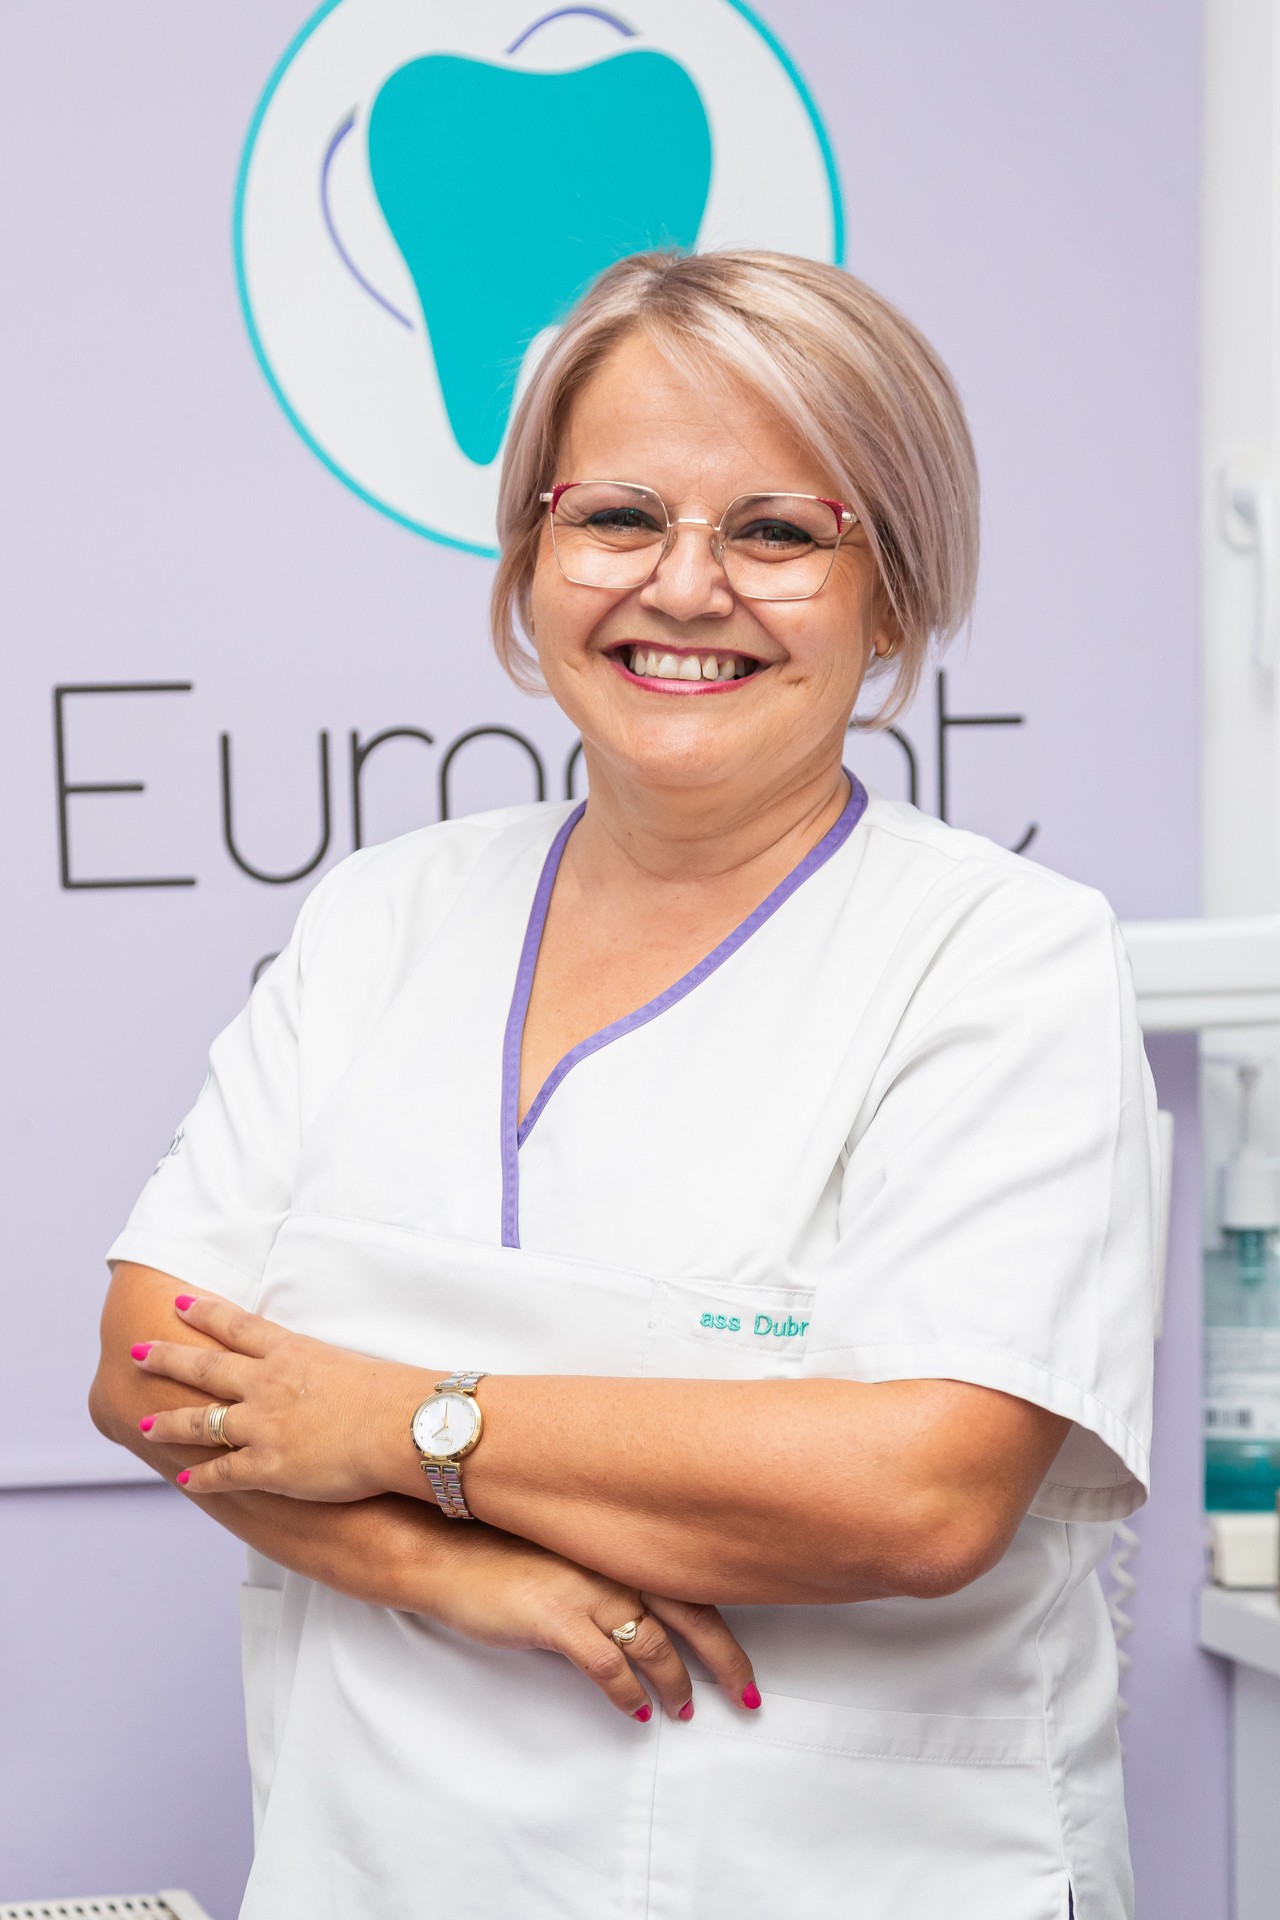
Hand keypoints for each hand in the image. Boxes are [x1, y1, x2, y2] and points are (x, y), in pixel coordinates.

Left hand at [133, 1294, 423, 1500]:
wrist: (400, 1426)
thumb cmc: (393, 1395)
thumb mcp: (354, 1364)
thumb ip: (329, 1368)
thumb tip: (329, 1375)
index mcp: (291, 1352)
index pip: (237, 1326)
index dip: (205, 1312)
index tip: (180, 1301)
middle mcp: (267, 1383)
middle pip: (205, 1366)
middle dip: (167, 1358)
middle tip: (138, 1351)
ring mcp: (262, 1424)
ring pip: (201, 1421)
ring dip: (170, 1422)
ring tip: (145, 1424)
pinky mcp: (268, 1465)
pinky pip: (223, 1473)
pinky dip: (201, 1478)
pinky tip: (183, 1481)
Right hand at [421, 1526, 759, 1723]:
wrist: (443, 1552)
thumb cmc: (501, 1554)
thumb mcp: (570, 1556)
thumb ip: (611, 1576)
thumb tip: (646, 1619)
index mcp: (621, 1546)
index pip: (692, 1585)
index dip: (725, 1629)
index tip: (745, 1666)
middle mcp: (613, 1562)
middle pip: (692, 1614)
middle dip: (725, 1661)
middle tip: (746, 1698)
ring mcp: (586, 1587)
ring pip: (654, 1644)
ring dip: (675, 1683)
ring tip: (683, 1710)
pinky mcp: (555, 1616)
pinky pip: (606, 1664)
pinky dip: (627, 1692)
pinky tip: (636, 1709)